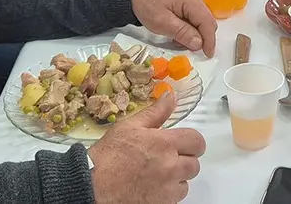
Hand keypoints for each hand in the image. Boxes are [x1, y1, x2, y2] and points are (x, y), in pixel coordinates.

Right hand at [89, 91, 206, 203]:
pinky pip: (175, 199)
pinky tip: (152, 187)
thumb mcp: (129, 127)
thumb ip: (155, 113)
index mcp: (165, 144)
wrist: (93, 187)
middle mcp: (171, 167)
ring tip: (157, 174)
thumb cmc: (108, 157)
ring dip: (176, 178)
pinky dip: (167, 194)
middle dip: (184, 160)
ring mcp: (168, 189)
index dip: (192, 142)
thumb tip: (170, 97)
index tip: (183, 144)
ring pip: (186, 183)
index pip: (197, 141)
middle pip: (194, 164)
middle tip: (166, 159)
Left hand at [131, 0, 217, 56]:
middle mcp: (196, 0)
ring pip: (202, 23)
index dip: (209, 40)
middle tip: (189, 49)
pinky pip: (194, 21)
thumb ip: (182, 32)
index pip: (207, 23)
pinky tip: (177, 36)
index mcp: (191, 2)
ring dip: (195, 36)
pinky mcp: (186, 7)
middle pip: (208, 23)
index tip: (207, 55)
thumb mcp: (162, 22)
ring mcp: (192, 3)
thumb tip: (199, 43)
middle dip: (203, 39)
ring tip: (178, 42)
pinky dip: (189, 31)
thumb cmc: (147, 6)